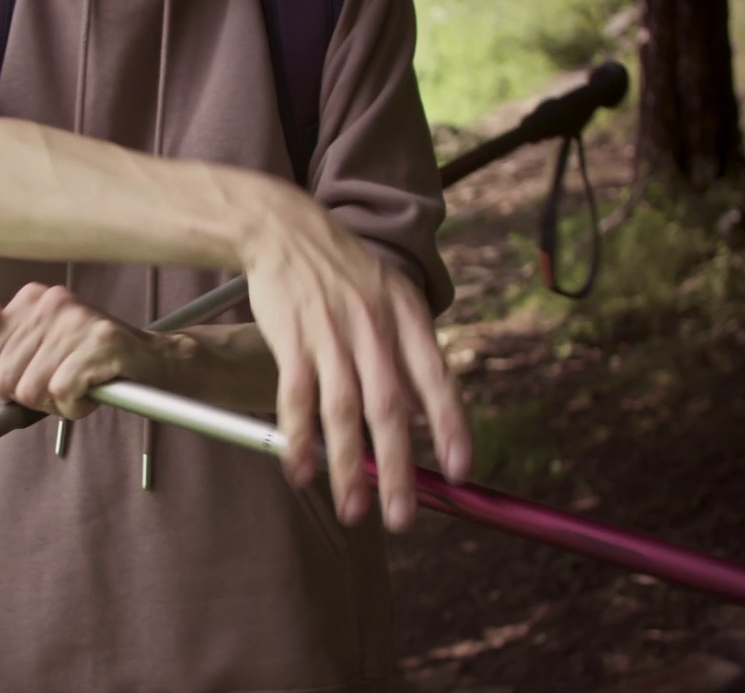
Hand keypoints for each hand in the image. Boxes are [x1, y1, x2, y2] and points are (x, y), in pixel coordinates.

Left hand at [0, 283, 165, 418]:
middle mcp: (52, 302)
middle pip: (5, 379)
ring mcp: (77, 321)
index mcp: (32, 299)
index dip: (2, 384)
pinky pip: (62, 394)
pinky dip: (76, 406)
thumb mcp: (38, 350)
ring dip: (56, 404)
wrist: (154, 362)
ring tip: (80, 387)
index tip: (32, 378)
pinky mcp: (100, 343)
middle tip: (62, 386)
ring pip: (31, 390)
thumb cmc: (90, 361)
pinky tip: (93, 392)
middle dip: (31, 397)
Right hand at [240, 189, 471, 533]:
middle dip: (396, 468)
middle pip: (388, 408)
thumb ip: (408, 354)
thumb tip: (425, 412)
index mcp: (407, 317)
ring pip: (341, 411)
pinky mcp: (291, 341)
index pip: (437, 379)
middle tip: (401, 516)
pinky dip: (297, 438)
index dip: (450, 427)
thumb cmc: (342, 270)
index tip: (460, 472)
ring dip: (345, 466)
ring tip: (352, 510)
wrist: (284, 228)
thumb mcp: (390, 297)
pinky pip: (296, 399)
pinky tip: (300, 471)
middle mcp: (373, 328)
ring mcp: (330, 335)